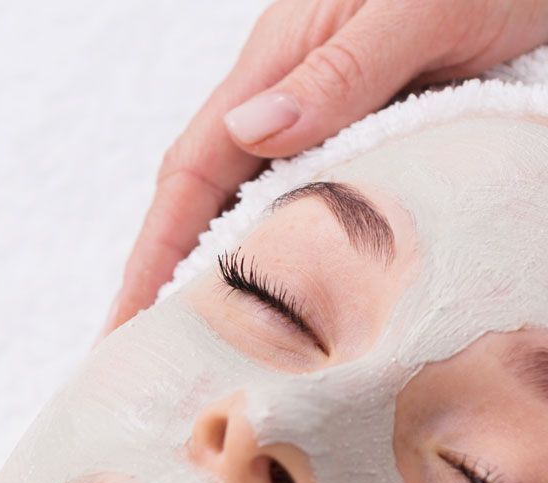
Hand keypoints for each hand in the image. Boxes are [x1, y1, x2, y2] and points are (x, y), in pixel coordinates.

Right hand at [102, 0, 547, 335]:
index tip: (122, 334)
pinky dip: (321, 268)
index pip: (192, 171)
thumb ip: (342, 70)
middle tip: (166, 379)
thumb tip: (252, 130)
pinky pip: (341, 212)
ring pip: (279, 214)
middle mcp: (306, 87)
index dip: (151, 257)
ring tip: (232, 372)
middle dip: (182, 289)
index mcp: (287, 51)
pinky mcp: (403, 132)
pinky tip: (326, 322)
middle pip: (220, 203)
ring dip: (251, 286)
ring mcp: (352, 113)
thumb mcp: (426, 8)